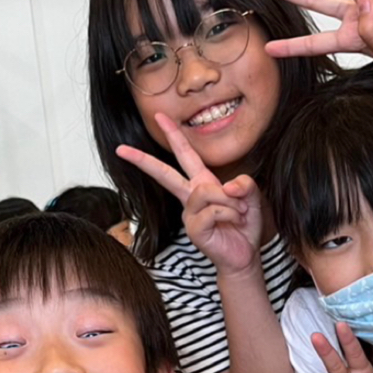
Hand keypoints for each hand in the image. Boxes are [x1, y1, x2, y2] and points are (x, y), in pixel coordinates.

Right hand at [116, 113, 262, 277]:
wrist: (244, 255)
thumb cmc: (244, 226)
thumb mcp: (251, 198)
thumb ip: (244, 184)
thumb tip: (228, 186)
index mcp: (202, 183)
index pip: (185, 155)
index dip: (174, 134)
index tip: (160, 117)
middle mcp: (191, 197)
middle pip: (165, 173)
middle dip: (144, 160)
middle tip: (122, 149)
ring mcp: (189, 214)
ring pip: (205, 191)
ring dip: (230, 201)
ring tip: (239, 213)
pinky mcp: (193, 229)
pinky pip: (213, 210)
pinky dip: (230, 214)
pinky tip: (234, 222)